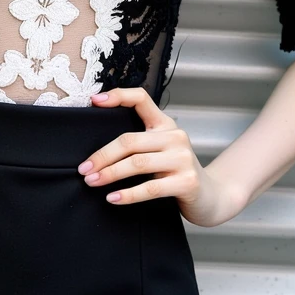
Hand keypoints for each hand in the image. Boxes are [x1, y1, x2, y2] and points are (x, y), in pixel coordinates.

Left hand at [79, 87, 246, 227]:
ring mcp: (182, 158)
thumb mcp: (161, 150)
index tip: (94, 101)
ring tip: (92, 182)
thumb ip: (139, 143)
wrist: (211, 197)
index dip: (118, 96)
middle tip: (84, 168)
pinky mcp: (186, 182)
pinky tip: (113, 198)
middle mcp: (175, 136)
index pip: (141, 98)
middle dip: (102, 155)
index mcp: (165, 124)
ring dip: (110, 174)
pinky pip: (150, 188)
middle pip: (130, 140)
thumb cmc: (176, 173)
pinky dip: (128, 195)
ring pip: (137, 163)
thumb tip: (97, 150)